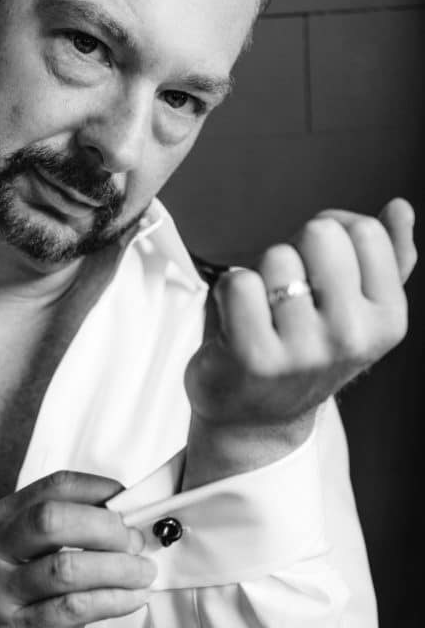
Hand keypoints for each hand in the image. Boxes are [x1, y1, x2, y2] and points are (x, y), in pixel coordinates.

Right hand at [0, 472, 154, 627]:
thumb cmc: (4, 612)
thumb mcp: (17, 561)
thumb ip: (58, 539)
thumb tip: (126, 525)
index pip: (52, 488)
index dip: (100, 490)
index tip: (130, 502)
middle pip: (53, 519)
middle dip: (107, 527)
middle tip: (136, 543)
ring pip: (66, 567)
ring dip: (118, 568)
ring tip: (143, 573)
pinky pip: (72, 609)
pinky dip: (112, 600)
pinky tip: (132, 600)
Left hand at [183, 197, 416, 483]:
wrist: (256, 420)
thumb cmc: (304, 354)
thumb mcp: (357, 311)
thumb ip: (386, 257)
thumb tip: (399, 207)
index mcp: (388, 320)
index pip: (363, 230)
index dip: (333, 235)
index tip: (321, 270)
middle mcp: (352, 337)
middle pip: (320, 234)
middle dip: (297, 252)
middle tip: (288, 295)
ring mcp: (304, 350)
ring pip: (277, 257)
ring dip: (262, 277)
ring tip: (264, 315)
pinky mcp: (254, 357)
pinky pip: (239, 282)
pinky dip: (228, 293)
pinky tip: (237, 323)